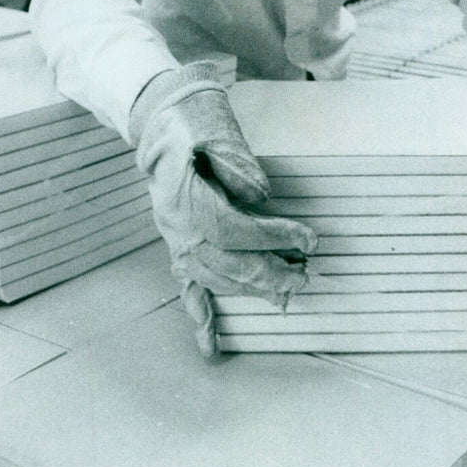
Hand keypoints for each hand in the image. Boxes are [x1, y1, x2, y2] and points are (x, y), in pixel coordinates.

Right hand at [131, 63, 315, 355]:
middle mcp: (177, 226)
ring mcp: (175, 239)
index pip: (233, 228)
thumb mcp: (213, 130)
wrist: (159, 118)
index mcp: (185, 197)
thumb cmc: (192, 120)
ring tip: (288, 291)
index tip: (308, 238)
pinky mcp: (178, 245)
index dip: (273, 237)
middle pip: (226, 263)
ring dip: (253, 289)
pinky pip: (188, 288)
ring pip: (215, 278)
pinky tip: (211, 348)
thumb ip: (234, 163)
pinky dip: (201, 319)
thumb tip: (259, 196)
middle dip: (271, 273)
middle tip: (306, 273)